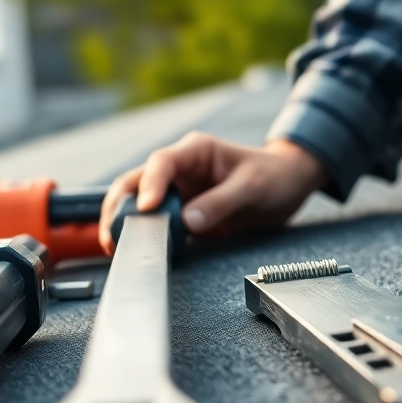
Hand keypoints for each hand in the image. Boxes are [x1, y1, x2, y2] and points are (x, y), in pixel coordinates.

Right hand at [99, 133, 329, 251]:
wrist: (288, 184)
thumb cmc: (274, 176)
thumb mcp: (253, 188)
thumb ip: (221, 203)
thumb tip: (188, 223)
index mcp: (195, 151)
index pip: (161, 163)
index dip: (149, 185)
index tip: (146, 209)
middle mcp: (180, 169)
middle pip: (135, 182)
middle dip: (119, 206)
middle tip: (113, 235)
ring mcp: (178, 191)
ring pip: (138, 204)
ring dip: (124, 223)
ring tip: (116, 247)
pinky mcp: (182, 212)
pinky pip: (156, 223)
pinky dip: (143, 235)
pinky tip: (136, 251)